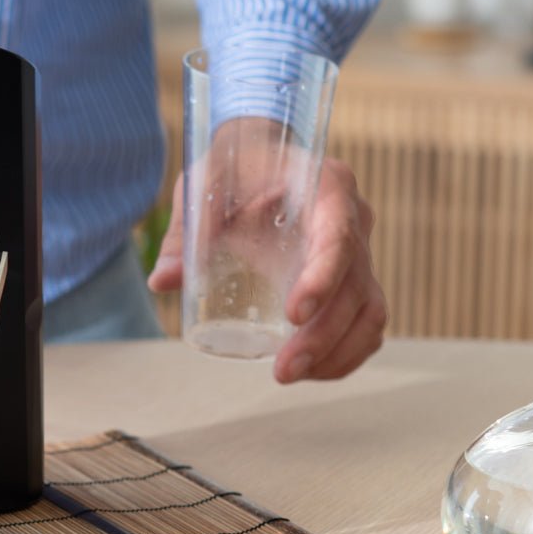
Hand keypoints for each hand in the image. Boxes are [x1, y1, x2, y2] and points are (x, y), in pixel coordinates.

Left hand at [148, 153, 386, 382]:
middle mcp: (354, 218)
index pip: (338, 238)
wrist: (260, 157)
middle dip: (323, 336)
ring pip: (369, 310)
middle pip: (356, 286)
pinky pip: (367, 321)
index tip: (294, 316)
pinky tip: (313, 372)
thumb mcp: (203, 187)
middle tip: (282, 371)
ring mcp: (360, 251)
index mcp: (327, 187)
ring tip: (290, 376)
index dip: (322, 280)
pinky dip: (347, 353)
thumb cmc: (233, 169)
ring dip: (337, 352)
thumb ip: (184, 231)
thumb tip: (163, 281)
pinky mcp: (353, 278)